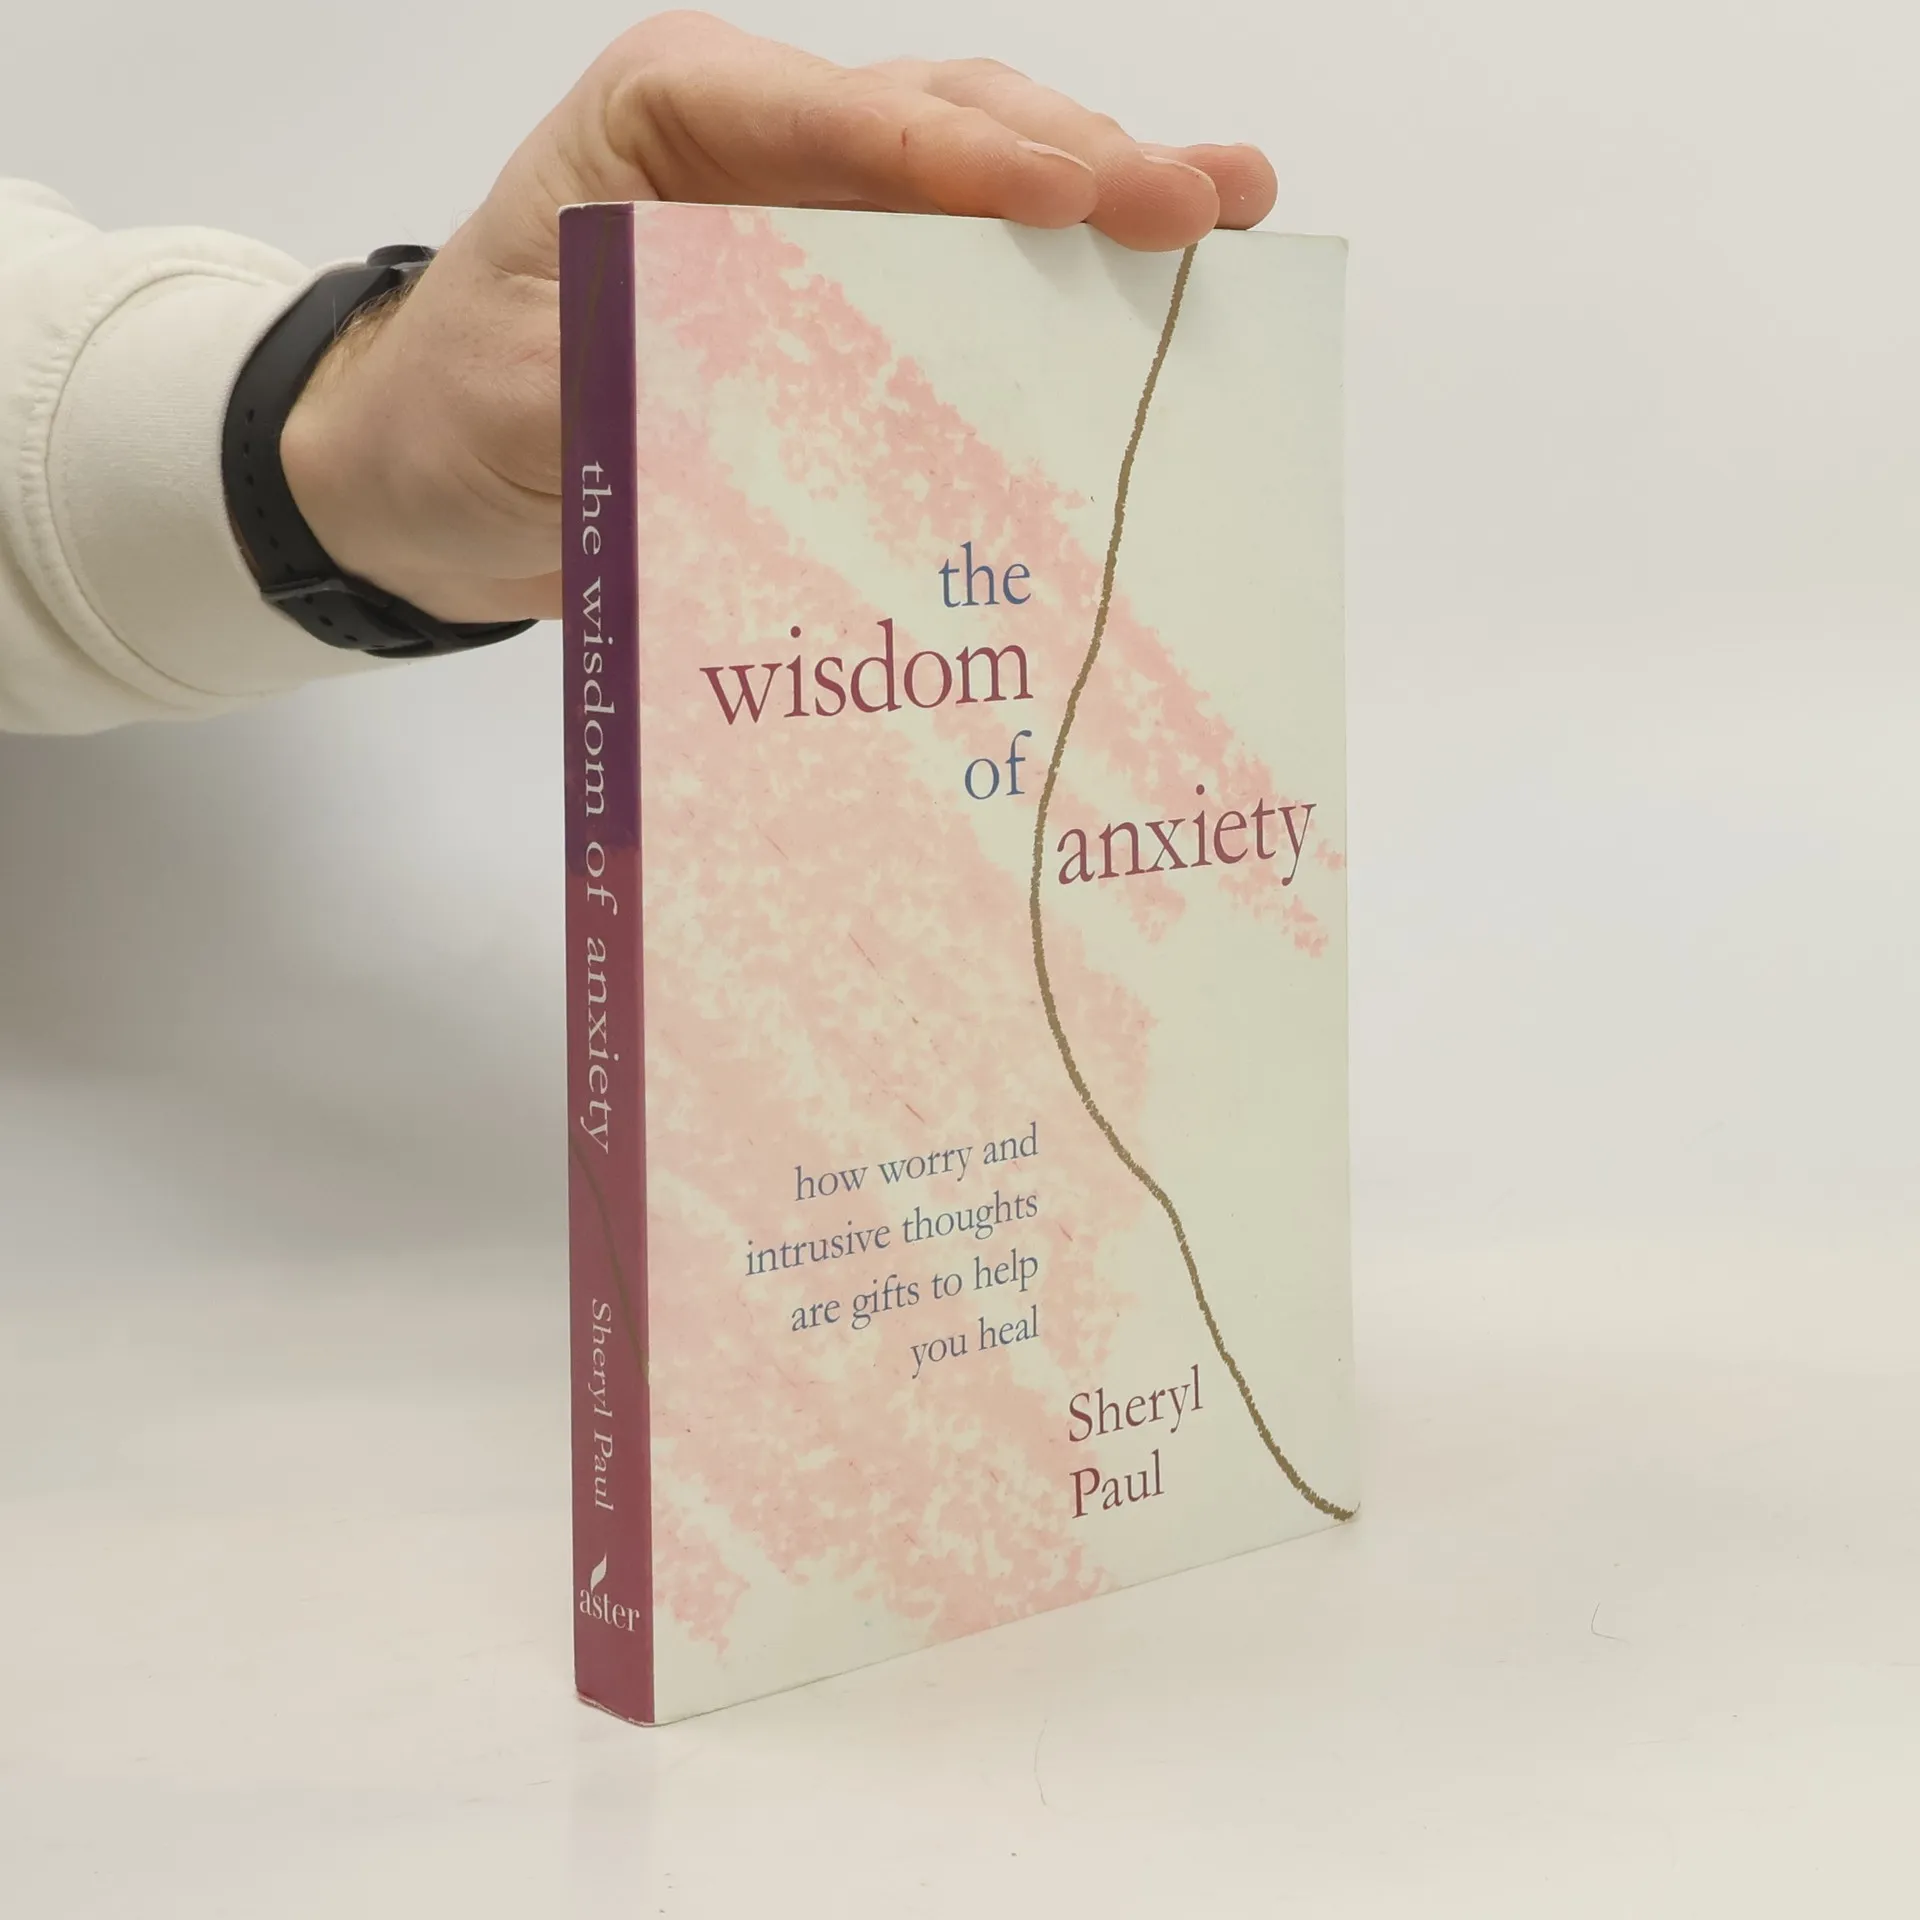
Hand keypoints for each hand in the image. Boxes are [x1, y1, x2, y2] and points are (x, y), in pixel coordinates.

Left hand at [280, 10, 1278, 623]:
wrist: (437, 473)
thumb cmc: (464, 404)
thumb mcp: (530, 389)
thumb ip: (650, 373)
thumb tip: (802, 405)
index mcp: (673, 120)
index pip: (832, 116)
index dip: (960, 153)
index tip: (1076, 193)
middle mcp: (763, 149)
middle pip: (943, 127)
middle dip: (1076, 164)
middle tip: (1197, 207)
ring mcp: (818, 224)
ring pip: (981, 192)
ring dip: (1103, 206)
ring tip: (1228, 218)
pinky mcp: (847, 310)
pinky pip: (965, 291)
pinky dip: (1057, 301)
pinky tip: (1153, 309)